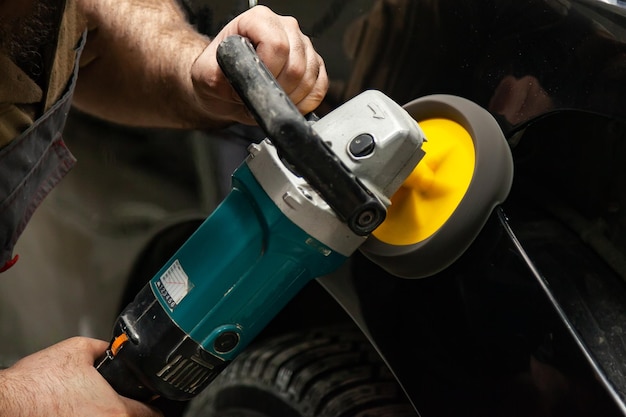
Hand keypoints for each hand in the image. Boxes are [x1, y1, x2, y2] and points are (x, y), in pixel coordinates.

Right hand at [0, 337, 161, 416]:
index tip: (150, 401)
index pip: (153, 415)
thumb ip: (103, 348)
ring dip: (109, 415)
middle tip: (122, 400)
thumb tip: (112, 348)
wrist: (6, 404)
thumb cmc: (36, 384)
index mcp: (114, 410)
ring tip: (94, 406)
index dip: (153, 405)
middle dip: (131, 411)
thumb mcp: (77, 350)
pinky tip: (79, 412)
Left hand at [191, 5, 327, 124]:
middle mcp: (285, 27)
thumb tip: (243, 84)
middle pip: (298, 64)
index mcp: (258, 20)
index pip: (277, 44)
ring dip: (292, 97)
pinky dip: (307, 101)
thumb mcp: (207, 76)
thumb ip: (223, 76)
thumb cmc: (217, 77)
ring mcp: (302, 45)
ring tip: (272, 99)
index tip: (257, 83)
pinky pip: (320, 85)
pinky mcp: (314, 64)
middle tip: (262, 97)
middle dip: (280, 89)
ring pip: (310, 76)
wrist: (224, 88)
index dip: (270, 70)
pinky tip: (289, 102)